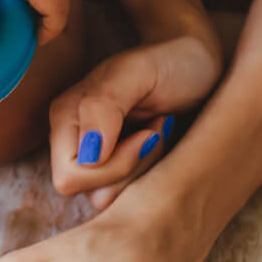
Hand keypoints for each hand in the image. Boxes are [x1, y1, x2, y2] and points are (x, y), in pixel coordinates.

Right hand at [50, 29, 223, 207]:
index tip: (147, 134)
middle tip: (155, 131)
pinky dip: (151, 172)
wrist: (195, 64)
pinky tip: (159, 141)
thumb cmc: (169, 62)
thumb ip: (104, 104)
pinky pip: (129, 196)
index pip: (70, 176)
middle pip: (90, 192)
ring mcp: (95, 156)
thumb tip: (88, 152)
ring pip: (110, 198)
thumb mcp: (139, 72)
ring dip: (144, 169)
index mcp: (65, 115)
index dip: (113, 166)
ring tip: (158, 132)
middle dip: (133, 168)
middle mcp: (73, 139)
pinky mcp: (118, 167)